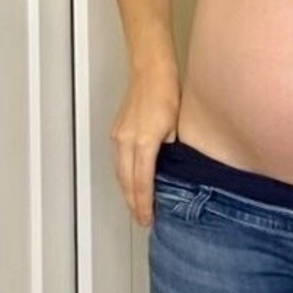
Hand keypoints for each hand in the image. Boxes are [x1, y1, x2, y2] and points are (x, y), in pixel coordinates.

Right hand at [109, 55, 180, 227]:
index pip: (141, 182)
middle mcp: (126, 142)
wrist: (150, 73)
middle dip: (133, 203)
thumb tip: (170, 171)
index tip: (146, 219)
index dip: (143, 204)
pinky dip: (124, 175)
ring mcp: (118, 137)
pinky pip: (118, 161)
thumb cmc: (168, 96)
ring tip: (136, 206)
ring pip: (120, 173)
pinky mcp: (116, 132)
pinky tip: (131, 183)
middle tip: (141, 220)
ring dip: (127, 191)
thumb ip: (171, 152)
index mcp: (143, 143)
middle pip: (126, 182)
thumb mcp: (176, 128)